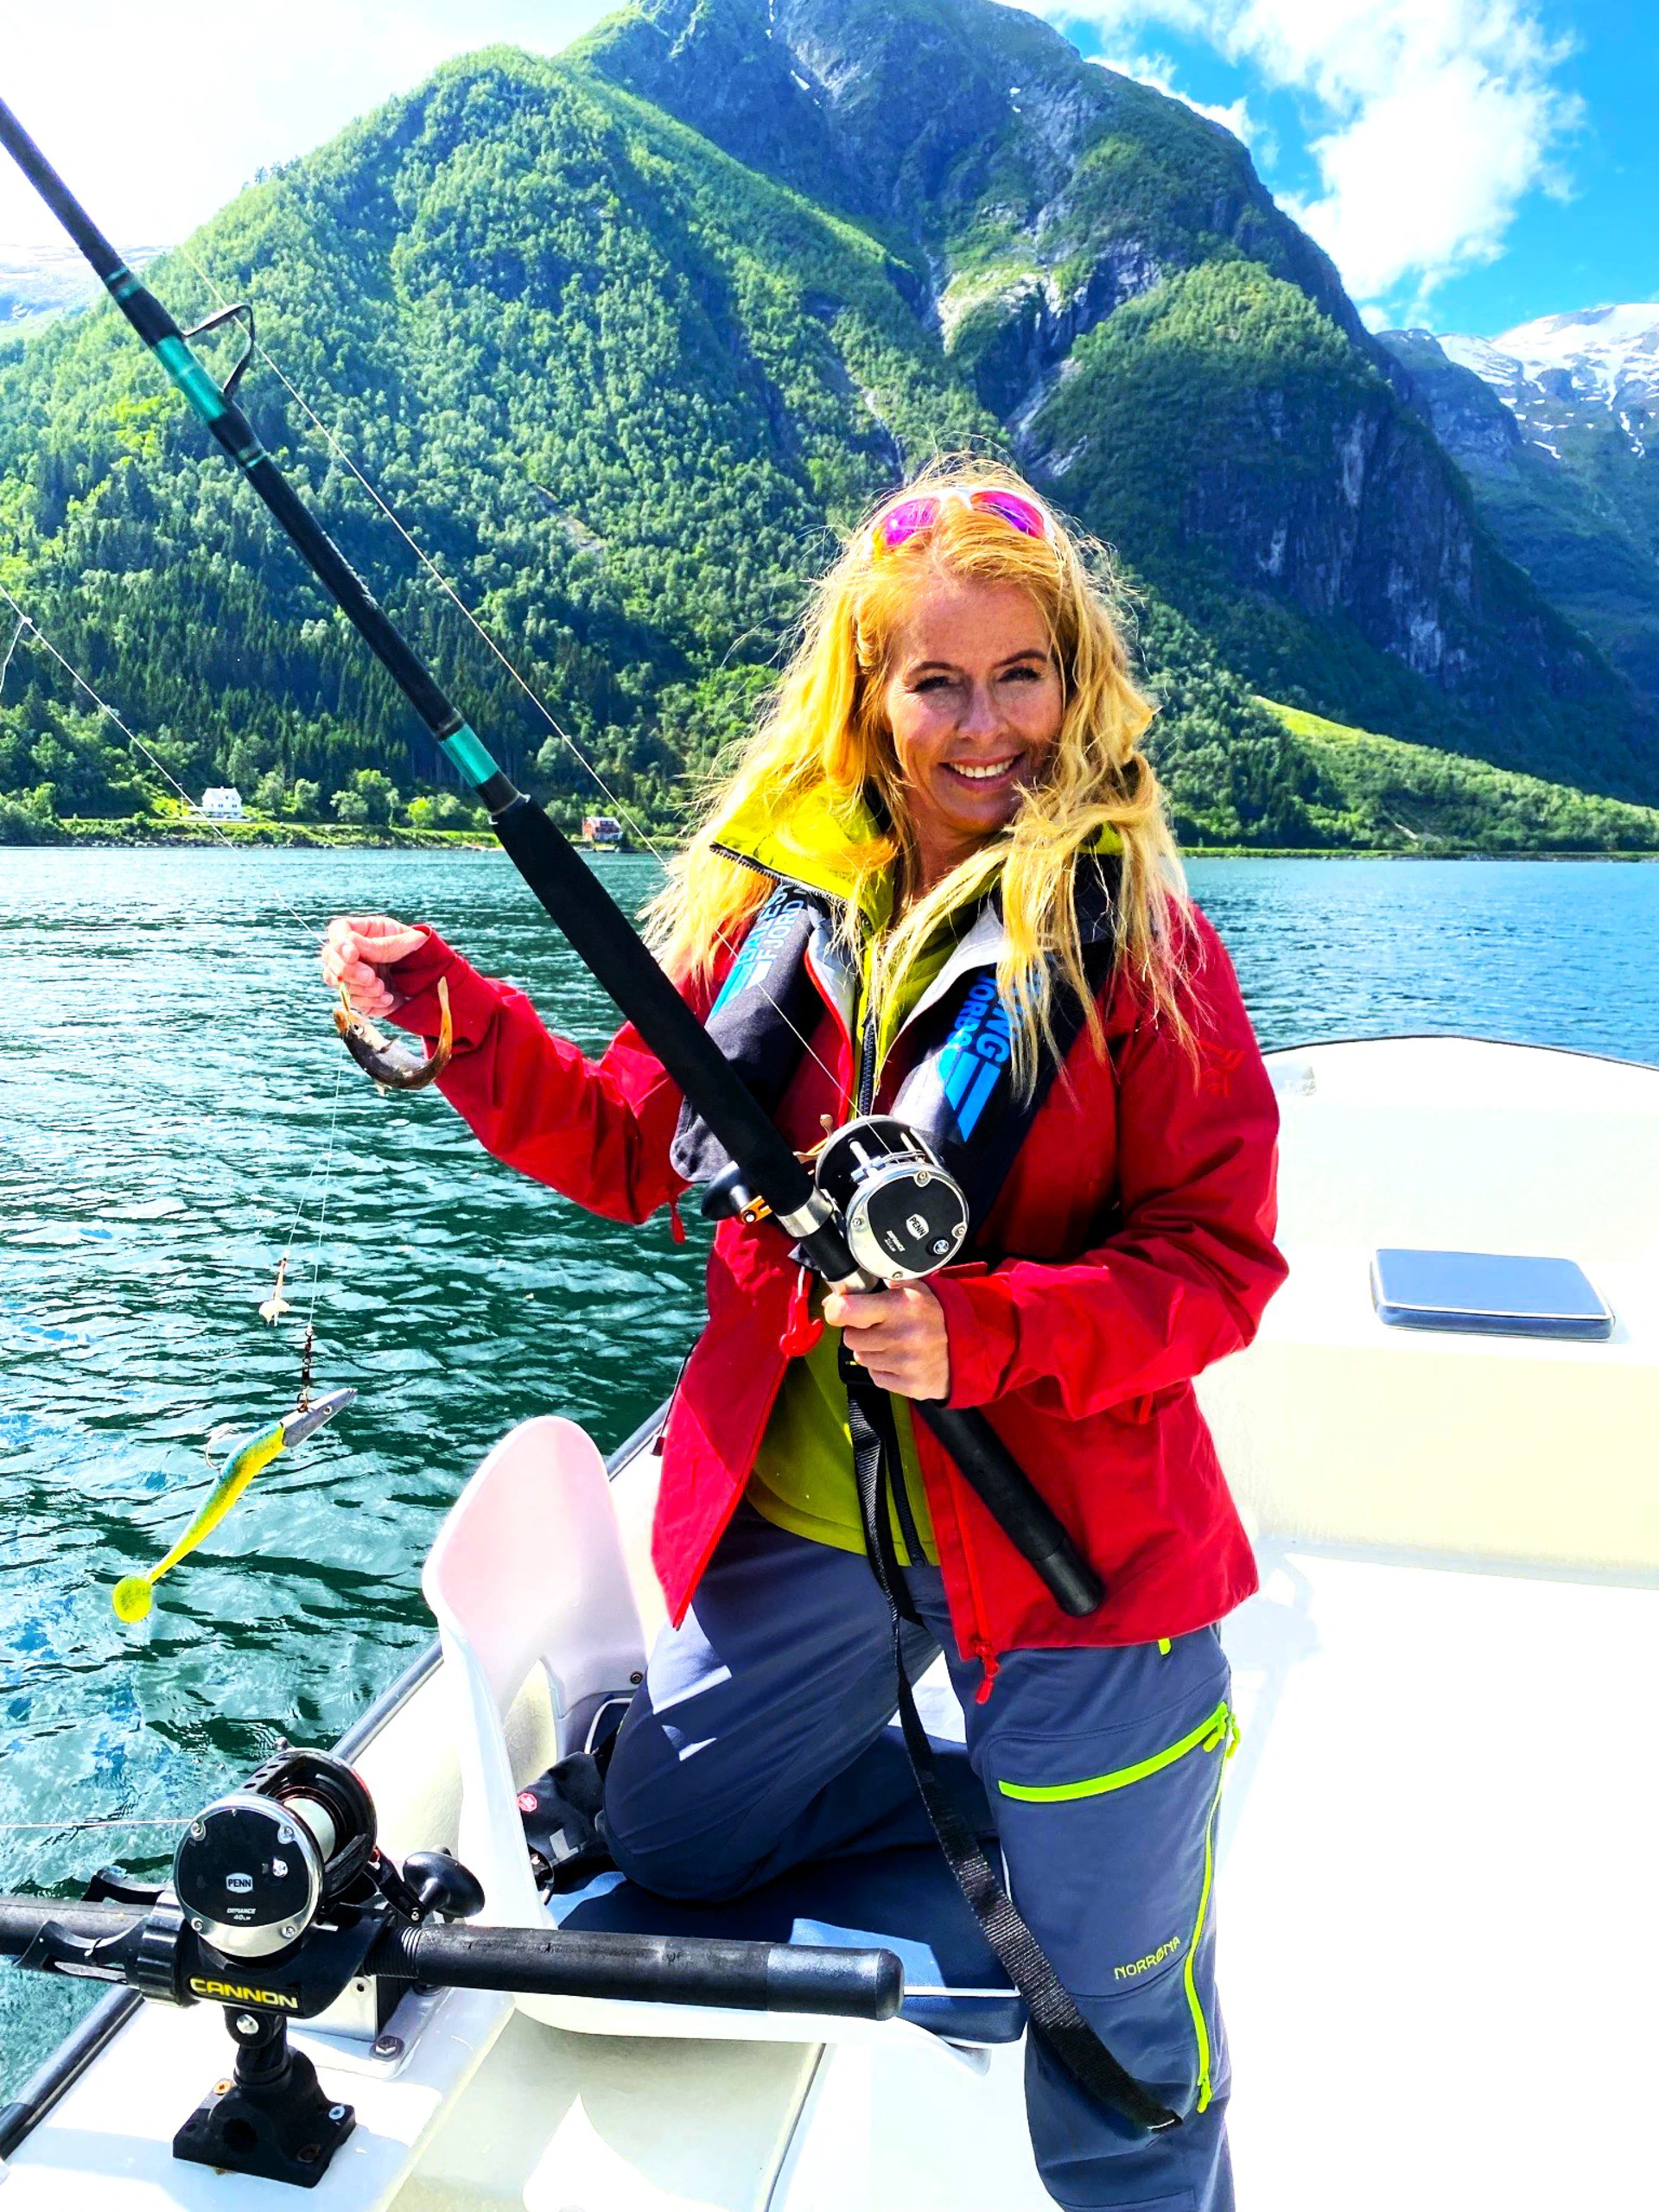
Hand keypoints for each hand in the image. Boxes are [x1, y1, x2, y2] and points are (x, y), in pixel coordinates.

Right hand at [321, 914, 426, 1018]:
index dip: (339, 943)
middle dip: (348, 971)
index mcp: (363, 931)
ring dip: (359, 989)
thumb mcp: (408, 941)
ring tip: (383, 989)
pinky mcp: (360, 995)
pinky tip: (388, 999)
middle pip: (330, 959)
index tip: (353, 955)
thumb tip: (353, 943)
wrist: (431, 974)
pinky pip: (353, 1002)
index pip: (338, 931)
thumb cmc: (419, 949)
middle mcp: (351, 952)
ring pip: (336, 982)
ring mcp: (353, 974)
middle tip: (370, 977)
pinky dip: (369, 1003)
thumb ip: (383, 945)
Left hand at [824, 1283, 949, 1400]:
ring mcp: (906, 1363)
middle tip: (879, 1326)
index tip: (841, 1309)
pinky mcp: (909, 1385)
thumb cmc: (936, 1315)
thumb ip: (880, 1283)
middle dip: (859, 1331)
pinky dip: (883, 1369)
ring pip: (861, 1358)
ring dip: (871, 1351)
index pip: (845, 1311)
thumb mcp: (915, 1287)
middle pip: (850, 1337)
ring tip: (894, 1343)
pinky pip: (876, 1377)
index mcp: (901, 1306)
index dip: (837, 1309)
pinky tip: (900, 1359)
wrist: (968, 1347)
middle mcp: (902, 1335)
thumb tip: (837, 1296)